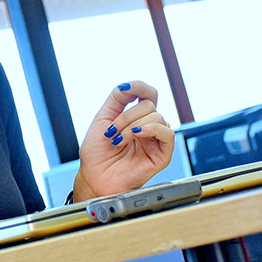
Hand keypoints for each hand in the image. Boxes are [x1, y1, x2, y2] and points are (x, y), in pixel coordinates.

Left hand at [74, 81, 174, 198]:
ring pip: (156, 117)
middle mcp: (147, 127)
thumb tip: (128, 84)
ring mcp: (155, 140)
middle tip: (111, 132)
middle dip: (125, 116)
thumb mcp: (103, 117)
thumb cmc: (97, 153)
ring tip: (118, 140)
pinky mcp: (162, 154)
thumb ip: (117, 99)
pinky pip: (167, 133)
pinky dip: (150, 129)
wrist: (94, 176)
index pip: (148, 94)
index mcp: (135, 117)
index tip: (125, 89)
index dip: (139, 87)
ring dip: (132, 126)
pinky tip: (136, 134)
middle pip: (149, 105)